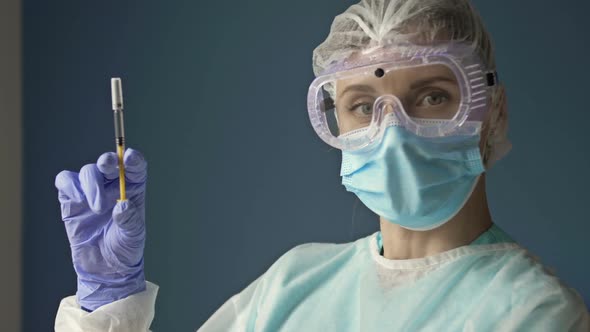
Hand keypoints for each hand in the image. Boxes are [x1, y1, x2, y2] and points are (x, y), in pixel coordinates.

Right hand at [55, 148, 147, 310]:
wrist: (105, 269)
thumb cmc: (125, 249)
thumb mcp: (133, 236)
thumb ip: (129, 220)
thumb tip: (122, 205)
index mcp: (133, 189)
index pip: (134, 166)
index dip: (132, 158)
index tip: (128, 157)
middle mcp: (112, 185)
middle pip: (109, 162)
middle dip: (107, 161)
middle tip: (107, 167)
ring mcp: (91, 191)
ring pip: (88, 172)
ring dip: (91, 184)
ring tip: (97, 208)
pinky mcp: (71, 200)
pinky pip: (66, 182)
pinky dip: (69, 185)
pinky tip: (77, 199)